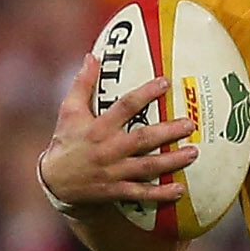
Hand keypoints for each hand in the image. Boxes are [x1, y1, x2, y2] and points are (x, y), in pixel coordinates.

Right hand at [39, 55, 198, 209]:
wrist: (55, 182)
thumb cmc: (66, 141)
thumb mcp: (69, 111)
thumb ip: (82, 84)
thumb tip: (92, 56)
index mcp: (98, 128)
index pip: (125, 107)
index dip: (146, 93)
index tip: (165, 82)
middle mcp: (109, 149)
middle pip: (143, 139)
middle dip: (168, 131)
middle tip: (190, 124)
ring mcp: (114, 172)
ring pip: (147, 167)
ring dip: (172, 161)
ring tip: (194, 152)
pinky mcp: (117, 190)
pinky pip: (142, 194)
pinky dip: (161, 194)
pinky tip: (180, 190)